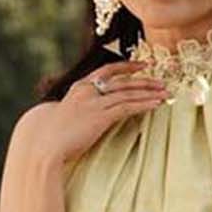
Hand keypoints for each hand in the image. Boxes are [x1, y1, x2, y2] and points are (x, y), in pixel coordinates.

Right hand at [43, 60, 169, 165]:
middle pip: (122, 80)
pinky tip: (156, 105)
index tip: (142, 66)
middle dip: (144, 81)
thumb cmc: (52, 137)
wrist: (45, 146)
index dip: (126, 67)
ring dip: (149, 92)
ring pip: (127, 92)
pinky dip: (144, 104)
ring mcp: (94, 102)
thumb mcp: (66, 117)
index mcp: (78, 87)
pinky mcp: (100, 116)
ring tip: (166, 94)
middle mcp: (87, 90)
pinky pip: (127, 107)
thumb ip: (80, 111)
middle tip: (162, 82)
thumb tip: (91, 116)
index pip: (106, 70)